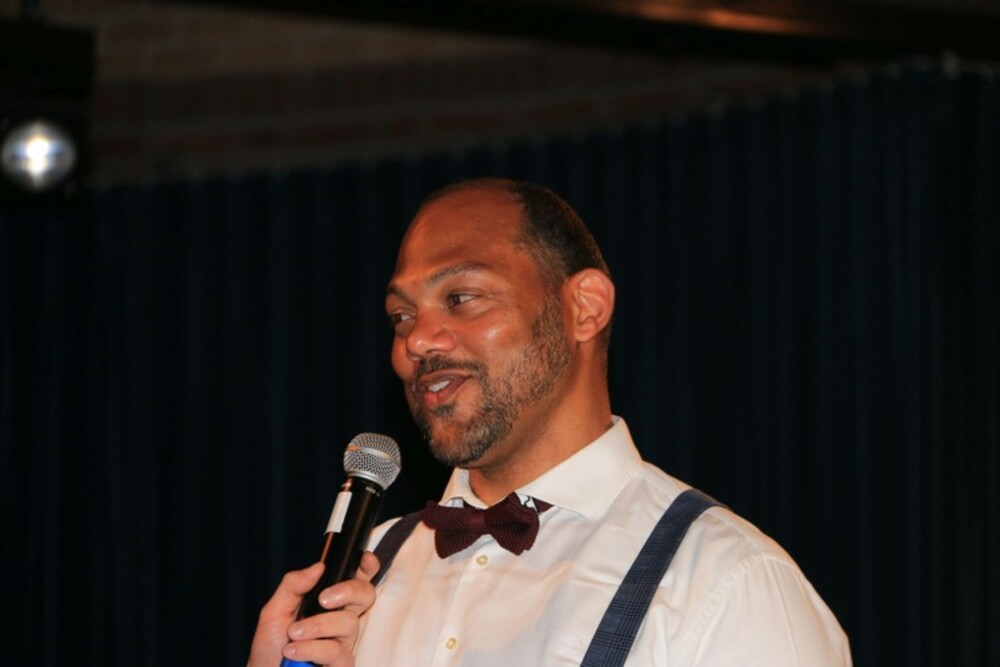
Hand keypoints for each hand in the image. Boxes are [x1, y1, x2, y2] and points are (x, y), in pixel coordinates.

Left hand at [247, 553, 379, 666]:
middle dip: (349, 590)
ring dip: (317, 626)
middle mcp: (341, 620)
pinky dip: (311, 648)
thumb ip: (293, 585)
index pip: (356, 580)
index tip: (364, 559)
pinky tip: (293, 652)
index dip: (367, 567)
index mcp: (329, 603)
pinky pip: (335, 651)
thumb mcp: (274, 611)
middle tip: (324, 599)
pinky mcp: (342, 665)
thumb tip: (318, 566)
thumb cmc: (271, 647)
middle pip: (366, 594)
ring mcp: (344, 643)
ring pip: (348, 622)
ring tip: (293, 634)